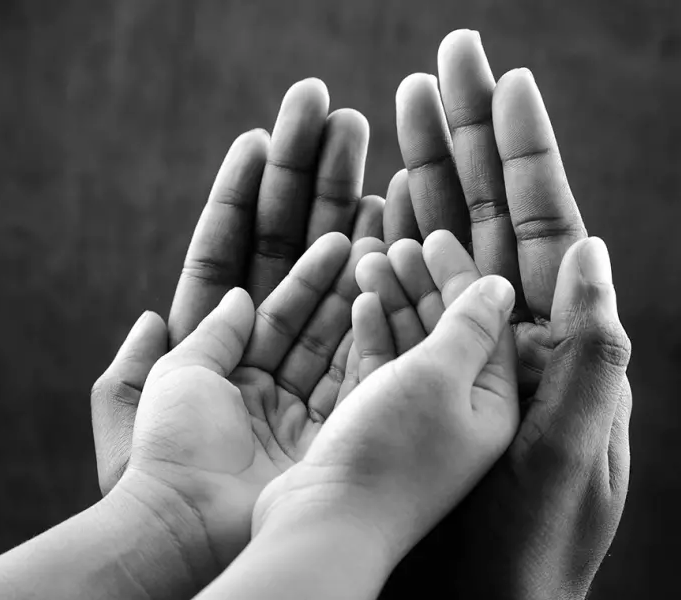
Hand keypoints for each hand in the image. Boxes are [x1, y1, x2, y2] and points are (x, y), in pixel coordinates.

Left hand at [92, 79, 381, 495]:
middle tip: (335, 131)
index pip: (232, 255)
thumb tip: (230, 295)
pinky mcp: (333, 410)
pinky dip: (368, 303)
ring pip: (328, 298)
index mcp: (211, 346)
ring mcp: (300, 381)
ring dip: (346, 239)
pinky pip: (353, 347)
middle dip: (309, 198)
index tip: (264, 142)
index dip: (247, 200)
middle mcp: (260, 359)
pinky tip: (383, 250)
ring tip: (371, 182)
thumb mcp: (156, 384)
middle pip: (286, 263)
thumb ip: (188, 335)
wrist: (186, 530)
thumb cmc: (162, 460)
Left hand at [116, 231, 389, 575]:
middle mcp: (269, 395)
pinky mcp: (325, 443)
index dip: (304, 277)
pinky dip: (370, 350)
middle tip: (374, 241)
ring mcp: (300, 420)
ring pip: (337, 354)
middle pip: (312, 328)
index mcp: (230, 374)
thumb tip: (237, 296)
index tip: (337, 241)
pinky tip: (386, 308)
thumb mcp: (178, 372)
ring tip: (388, 262)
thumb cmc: (171, 445)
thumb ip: (211, 331)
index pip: (275, 314)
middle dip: (341, 285)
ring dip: (361, 308)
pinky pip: (352, 389)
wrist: (185, 519)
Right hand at [252, 268, 518, 570]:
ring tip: (370, 261)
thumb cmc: (390, 455)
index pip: (487, 322)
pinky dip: (373, 334)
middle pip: (447, 330)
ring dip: (394, 301)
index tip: (434, 235)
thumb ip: (470, 326)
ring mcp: (416, 422)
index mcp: (493, 404)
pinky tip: (361, 303)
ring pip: (410, 346)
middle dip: (423, 282)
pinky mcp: (376, 427)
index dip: (462, 274)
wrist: (327, 524)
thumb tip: (500, 285)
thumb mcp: (440, 378)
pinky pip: (382, 368)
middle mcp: (460, 413)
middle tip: (396, 243)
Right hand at [384, 29, 631, 598]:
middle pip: (486, 216)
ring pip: (436, 248)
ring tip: (392, 118)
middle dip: (463, 140)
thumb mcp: (572, 449)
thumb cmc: (523, 543)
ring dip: (419, 183)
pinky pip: (398, 304)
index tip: (503, 78)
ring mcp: (453, 353)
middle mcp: (507, 339)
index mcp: (554, 343)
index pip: (544, 222)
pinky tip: (375, 216)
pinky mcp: (406, 379)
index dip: (525, 147)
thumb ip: (592, 349)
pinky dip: (387, 256)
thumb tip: (594, 252)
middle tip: (439, 65)